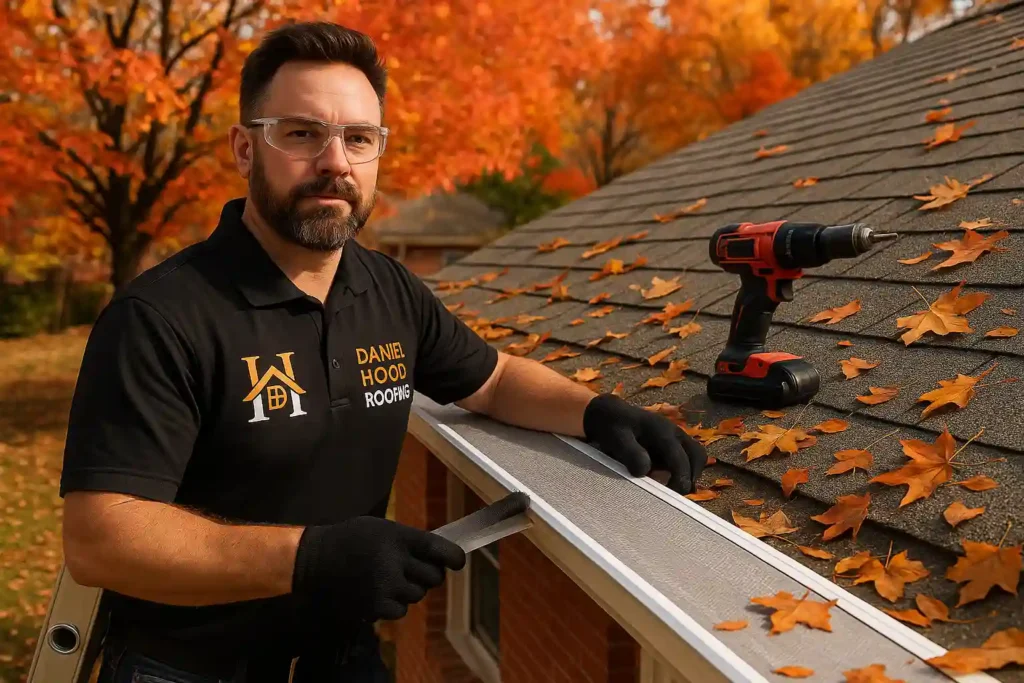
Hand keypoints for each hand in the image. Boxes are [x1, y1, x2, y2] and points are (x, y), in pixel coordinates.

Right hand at [291, 516, 465, 624]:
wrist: (314, 561)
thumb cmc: (351, 539)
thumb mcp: (382, 529)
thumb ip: (409, 540)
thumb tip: (440, 553)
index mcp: (398, 537)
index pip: (439, 549)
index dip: (454, 558)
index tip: (458, 562)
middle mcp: (395, 561)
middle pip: (433, 577)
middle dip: (427, 575)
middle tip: (412, 570)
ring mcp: (386, 586)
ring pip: (417, 595)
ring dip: (408, 590)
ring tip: (387, 579)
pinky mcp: (376, 606)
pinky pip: (400, 610)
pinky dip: (393, 605)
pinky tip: (377, 592)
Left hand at [582, 393, 706, 493]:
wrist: (610, 415)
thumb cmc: (613, 427)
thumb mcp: (616, 438)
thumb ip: (631, 453)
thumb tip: (645, 471)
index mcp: (662, 431)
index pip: (680, 457)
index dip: (680, 477)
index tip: (673, 493)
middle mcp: (674, 433)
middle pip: (697, 455)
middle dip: (690, 476)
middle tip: (676, 493)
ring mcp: (676, 438)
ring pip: (695, 456)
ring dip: (690, 474)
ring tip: (674, 489)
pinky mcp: (673, 445)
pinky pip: (687, 458)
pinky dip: (684, 472)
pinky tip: (670, 482)